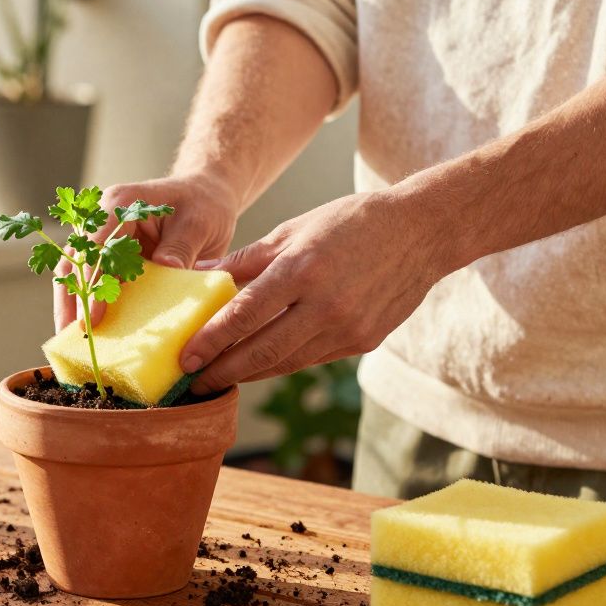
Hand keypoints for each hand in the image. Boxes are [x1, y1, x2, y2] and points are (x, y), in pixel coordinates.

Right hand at [53, 174, 240, 330]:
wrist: (206, 196)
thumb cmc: (204, 205)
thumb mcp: (199, 223)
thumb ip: (181, 247)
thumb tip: (167, 271)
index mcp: (120, 203)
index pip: (97, 245)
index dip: (92, 281)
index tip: (94, 316)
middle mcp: (102, 219)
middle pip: (75, 260)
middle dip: (72, 299)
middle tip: (74, 336)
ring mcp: (102, 237)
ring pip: (73, 272)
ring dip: (72, 304)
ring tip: (70, 340)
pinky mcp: (109, 256)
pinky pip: (90, 281)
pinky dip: (87, 304)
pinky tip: (87, 331)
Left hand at [181, 190, 458, 394]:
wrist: (421, 232)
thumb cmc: (349, 223)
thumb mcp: (293, 230)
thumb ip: (245, 260)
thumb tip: (198, 277)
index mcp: (303, 269)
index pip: (245, 314)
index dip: (211, 340)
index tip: (184, 358)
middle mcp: (326, 304)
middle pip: (262, 350)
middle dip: (223, 371)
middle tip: (193, 383)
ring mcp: (348, 328)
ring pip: (286, 362)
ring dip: (249, 374)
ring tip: (218, 378)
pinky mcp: (363, 342)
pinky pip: (310, 359)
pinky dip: (280, 364)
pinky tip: (257, 367)